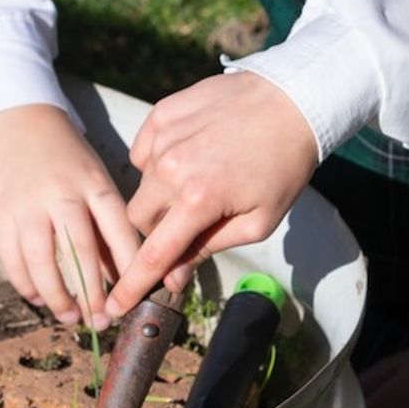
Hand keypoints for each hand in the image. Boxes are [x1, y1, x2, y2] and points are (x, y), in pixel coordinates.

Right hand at [0, 103, 140, 327]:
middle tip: (102, 322)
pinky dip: (27, 285)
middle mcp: (62, 194)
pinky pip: (13, 259)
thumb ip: (106, 221)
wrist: (17, 119)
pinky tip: (39, 299)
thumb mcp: (95, 177)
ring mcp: (28, 204)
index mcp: (95, 184)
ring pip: (43, 263)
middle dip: (94, 295)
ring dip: (58, 298)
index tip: (135, 299)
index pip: (120, 233)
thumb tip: (121, 274)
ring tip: (70, 316)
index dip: (130, 271)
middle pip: (81, 254)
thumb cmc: (67, 157)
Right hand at [99, 72, 320, 318]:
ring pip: (141, 183)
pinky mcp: (162, 113)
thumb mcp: (259, 222)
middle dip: (158, 227)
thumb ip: (210, 248)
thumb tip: (174, 277)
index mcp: (197, 200)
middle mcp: (171, 169)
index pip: (153, 255)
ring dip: (162, 191)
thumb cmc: (283, 166)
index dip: (132, 285)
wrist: (294, 100)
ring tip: (202, 175)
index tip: (115, 307)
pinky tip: (190, 152)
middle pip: (139, 218)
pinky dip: (158, 159)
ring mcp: (163, 137)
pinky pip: (144, 149)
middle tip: (193, 218)